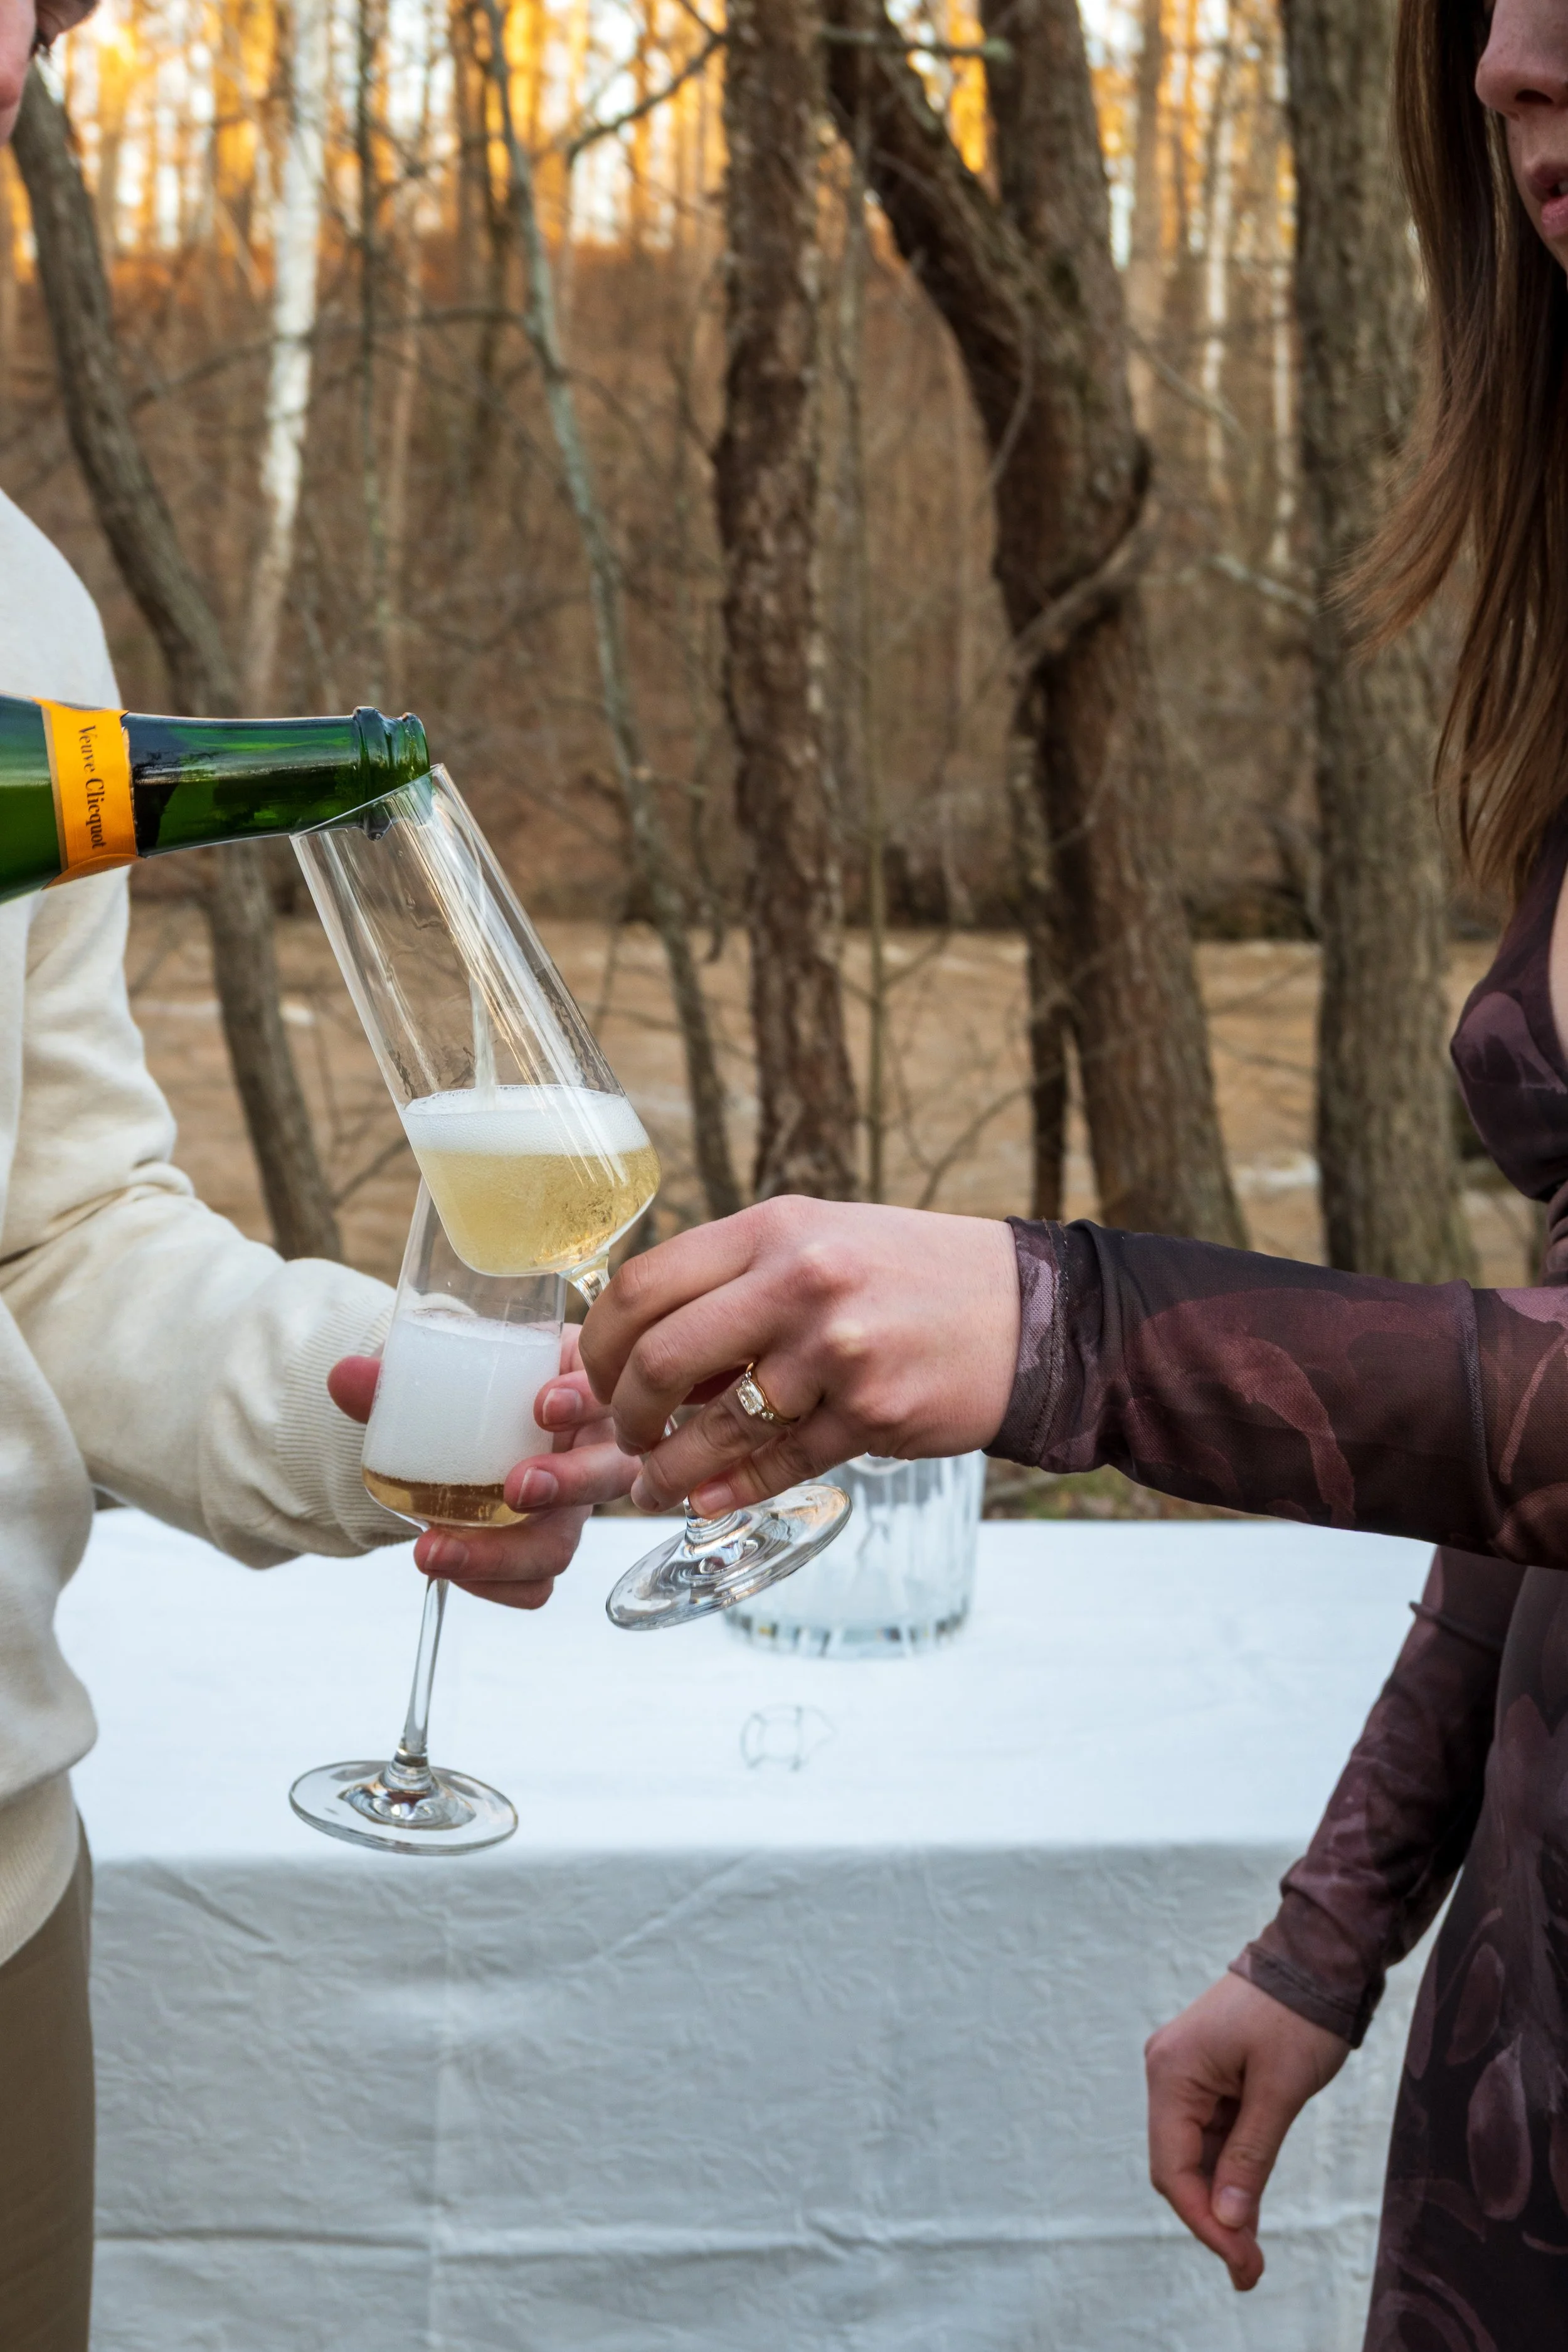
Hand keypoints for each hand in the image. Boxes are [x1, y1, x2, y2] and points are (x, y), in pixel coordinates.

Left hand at [327, 1326, 638, 1608]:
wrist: (456, 1427)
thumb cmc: (470, 1389)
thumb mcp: (441, 1372)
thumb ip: (397, 1378)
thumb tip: (344, 1377)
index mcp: (577, 1388)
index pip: (603, 1392)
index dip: (585, 1401)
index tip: (543, 1405)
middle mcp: (589, 1449)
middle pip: (608, 1475)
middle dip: (567, 1484)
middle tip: (514, 1488)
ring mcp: (571, 1506)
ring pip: (566, 1542)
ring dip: (508, 1554)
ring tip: (438, 1550)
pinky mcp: (543, 1547)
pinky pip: (535, 1584)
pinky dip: (493, 1586)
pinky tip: (446, 1571)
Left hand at [578, 1198, 1019, 1514]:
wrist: (1027, 1310)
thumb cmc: (905, 1275)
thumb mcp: (816, 1244)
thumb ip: (732, 1285)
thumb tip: (633, 1353)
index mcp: (775, 1230)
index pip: (644, 1286)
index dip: (600, 1343)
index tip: (594, 1374)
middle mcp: (801, 1282)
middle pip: (662, 1359)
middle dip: (624, 1412)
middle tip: (625, 1434)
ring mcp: (839, 1351)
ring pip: (716, 1427)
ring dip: (669, 1469)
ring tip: (656, 1483)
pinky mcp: (874, 1414)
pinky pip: (778, 1465)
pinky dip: (730, 1490)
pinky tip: (708, 1499)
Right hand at [1145, 1971, 1349, 2291]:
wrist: (1315, 1958)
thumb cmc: (1298, 2015)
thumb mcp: (1280, 2091)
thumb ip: (1249, 2157)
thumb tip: (1226, 2222)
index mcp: (1172, 2071)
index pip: (1173, 2168)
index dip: (1204, 2222)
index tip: (1242, 2263)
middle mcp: (1166, 2072)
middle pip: (1177, 2164)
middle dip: (1211, 2219)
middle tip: (1251, 2269)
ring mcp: (1185, 2072)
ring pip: (1194, 2154)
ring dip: (1221, 2200)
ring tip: (1252, 2253)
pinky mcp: (1207, 2075)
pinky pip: (1210, 2134)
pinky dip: (1230, 2171)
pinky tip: (1248, 2208)